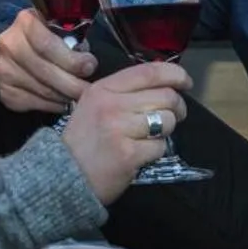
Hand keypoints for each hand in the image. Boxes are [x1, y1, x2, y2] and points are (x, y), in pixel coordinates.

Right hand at [0, 8, 96, 113]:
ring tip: (80, 96)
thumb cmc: (40, 36)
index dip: (72, 59)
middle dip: (73, 84)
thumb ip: (69, 37)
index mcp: (25, 23)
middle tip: (90, 89)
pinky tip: (64, 102)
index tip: (90, 67)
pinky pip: (35, 103)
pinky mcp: (6, 91)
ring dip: (66, 96)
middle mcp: (10, 46)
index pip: (48, 45)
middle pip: (46, 71)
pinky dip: (54, 105)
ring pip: (43, 90)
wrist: (7, 50)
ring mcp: (4, 70)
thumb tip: (88, 62)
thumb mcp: (53, 25)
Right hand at [60, 62, 191, 204]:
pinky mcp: (129, 154)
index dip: (175, 74)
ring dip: (165, 131)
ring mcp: (120, 129)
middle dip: (177, 108)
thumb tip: (164, 85)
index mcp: (104, 88)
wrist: (62, 176)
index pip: (149, 72)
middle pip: (165, 96)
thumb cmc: (82, 141)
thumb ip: (123, 92)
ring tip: (148, 138)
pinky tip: (139, 155)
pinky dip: (155, 152)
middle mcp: (112, 104)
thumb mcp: (93, 105)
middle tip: (173, 117)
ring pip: (166, 121)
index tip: (185, 82)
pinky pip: (160, 147)